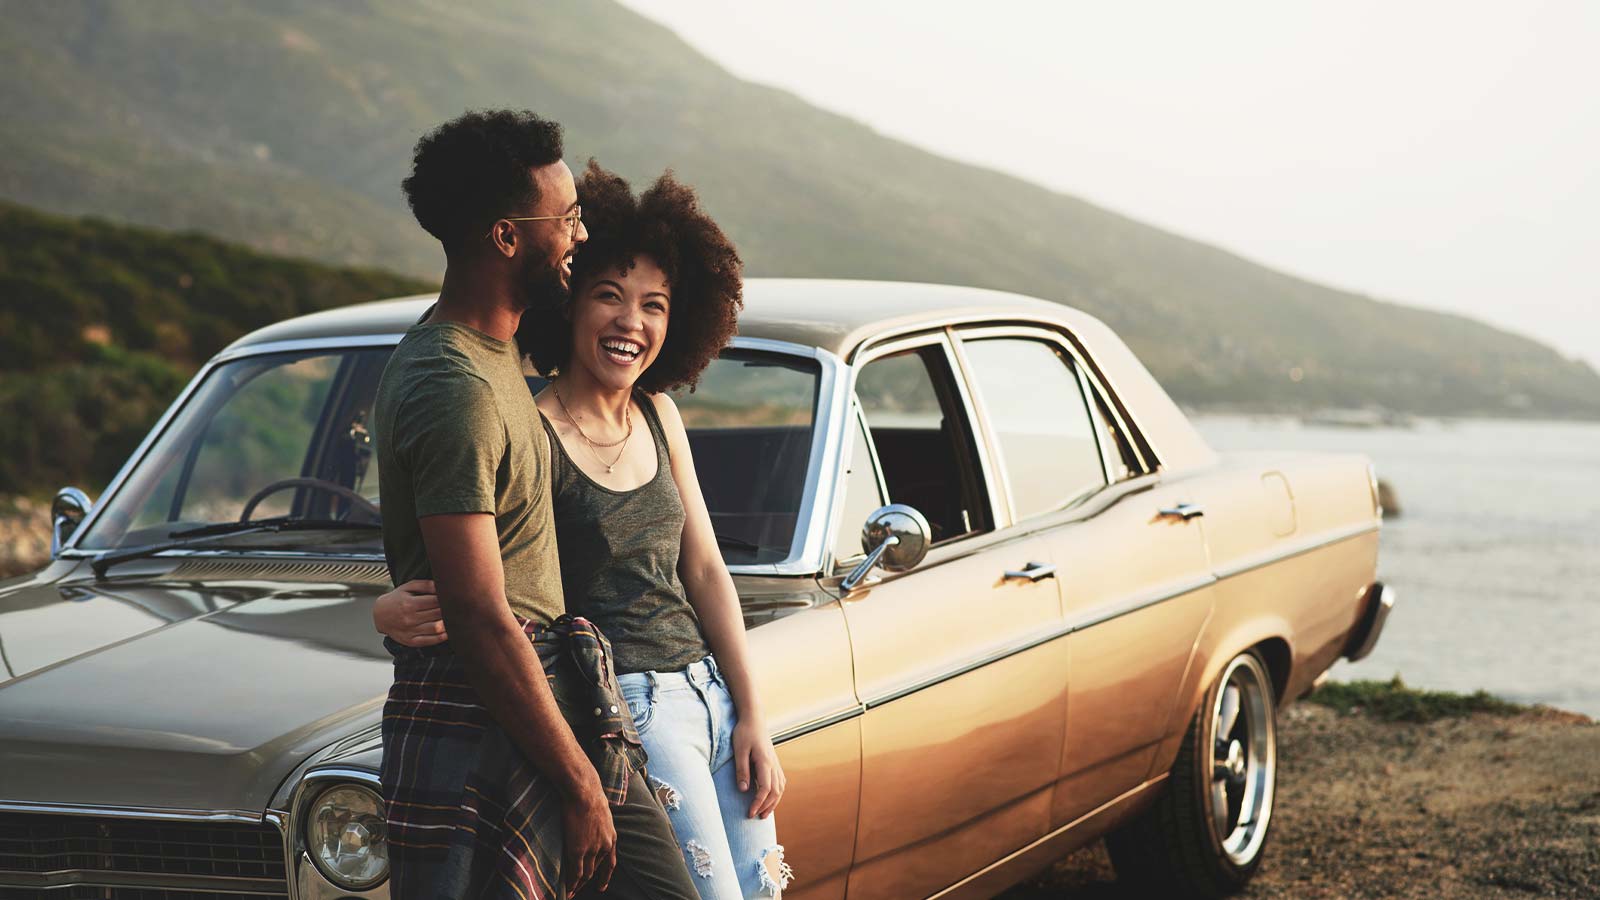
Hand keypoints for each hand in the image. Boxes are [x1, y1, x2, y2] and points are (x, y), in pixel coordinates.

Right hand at [372, 579, 447, 645]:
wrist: (380, 616)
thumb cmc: (397, 599)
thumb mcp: (407, 587)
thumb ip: (425, 585)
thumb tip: (441, 585)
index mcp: (409, 603)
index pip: (435, 601)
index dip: (446, 599)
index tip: (453, 597)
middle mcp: (409, 618)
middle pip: (437, 614)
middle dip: (449, 610)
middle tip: (456, 607)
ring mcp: (410, 631)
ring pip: (436, 628)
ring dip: (447, 623)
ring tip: (453, 618)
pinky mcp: (411, 641)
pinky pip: (430, 641)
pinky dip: (442, 637)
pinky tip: (447, 631)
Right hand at [562, 779, 617, 894]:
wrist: (584, 792)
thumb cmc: (590, 795)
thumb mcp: (601, 812)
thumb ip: (598, 823)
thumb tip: (592, 823)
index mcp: (611, 837)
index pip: (610, 862)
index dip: (605, 875)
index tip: (602, 885)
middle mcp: (604, 846)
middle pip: (596, 870)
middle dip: (588, 882)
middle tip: (579, 890)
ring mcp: (592, 849)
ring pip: (586, 874)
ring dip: (578, 885)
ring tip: (571, 893)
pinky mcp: (578, 850)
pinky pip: (575, 871)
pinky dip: (572, 882)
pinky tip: (567, 889)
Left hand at [733, 716, 784, 818]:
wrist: (753, 719)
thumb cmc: (744, 733)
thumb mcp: (739, 751)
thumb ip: (742, 770)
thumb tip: (744, 790)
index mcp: (765, 762)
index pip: (765, 789)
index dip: (758, 803)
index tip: (749, 813)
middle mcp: (773, 764)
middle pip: (775, 791)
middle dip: (767, 806)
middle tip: (756, 817)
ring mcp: (776, 763)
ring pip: (780, 788)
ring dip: (773, 802)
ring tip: (764, 813)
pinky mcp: (774, 762)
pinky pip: (780, 782)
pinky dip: (777, 793)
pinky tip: (770, 799)